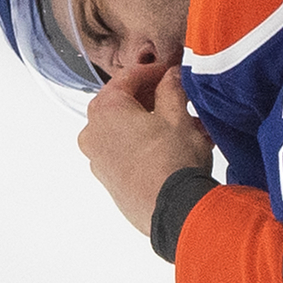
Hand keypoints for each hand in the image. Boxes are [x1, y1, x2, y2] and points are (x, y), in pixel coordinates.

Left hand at [79, 63, 213, 234]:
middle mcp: (93, 133)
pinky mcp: (110, 180)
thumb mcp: (178, 115)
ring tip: (188, 126)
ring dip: (155, 123)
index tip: (171, 72)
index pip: (128, 77)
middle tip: (180, 97)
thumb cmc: (172, 164)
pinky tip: (177, 147)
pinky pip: (128, 152)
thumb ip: (172, 88)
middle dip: (155, 99)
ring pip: (127, 130)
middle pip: (124, 104)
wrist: (175, 211)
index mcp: (105, 110)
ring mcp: (99, 160)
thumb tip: (170, 79)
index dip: (154, 71)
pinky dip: (148, 144)